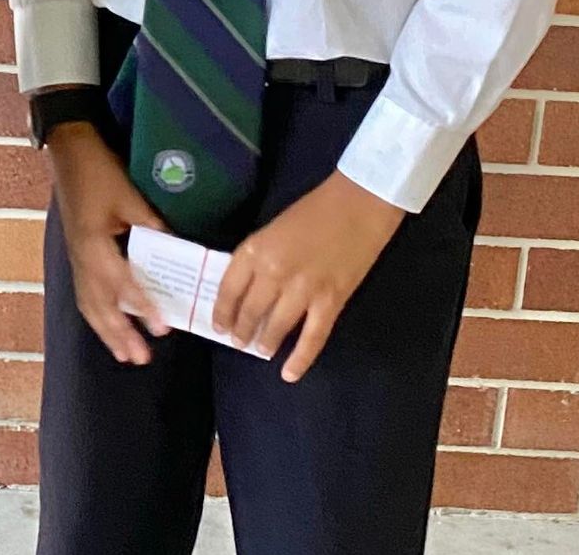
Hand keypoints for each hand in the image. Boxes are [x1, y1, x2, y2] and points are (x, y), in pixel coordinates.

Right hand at [47, 119, 170, 364]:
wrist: (69, 151)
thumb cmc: (99, 172)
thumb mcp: (130, 197)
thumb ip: (151, 227)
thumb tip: (175, 252)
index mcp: (93, 245)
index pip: (122, 284)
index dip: (142, 307)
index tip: (161, 329)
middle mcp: (81, 258)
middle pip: (99, 306)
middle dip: (119, 334)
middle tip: (141, 358)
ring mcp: (76, 258)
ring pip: (89, 304)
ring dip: (107, 331)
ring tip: (125, 355)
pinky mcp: (77, 254)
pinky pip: (86, 293)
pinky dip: (98, 314)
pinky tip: (109, 325)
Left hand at [212, 171, 403, 381]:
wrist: (359, 204)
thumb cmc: (314, 209)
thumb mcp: (273, 228)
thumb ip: (258, 257)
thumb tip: (248, 288)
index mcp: (255, 250)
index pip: (229, 290)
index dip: (222, 311)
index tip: (219, 326)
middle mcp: (274, 272)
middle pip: (250, 311)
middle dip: (242, 331)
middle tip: (238, 342)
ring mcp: (303, 290)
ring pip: (277, 327)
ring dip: (265, 343)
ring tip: (260, 350)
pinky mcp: (331, 301)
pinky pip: (312, 337)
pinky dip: (300, 359)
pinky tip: (290, 374)